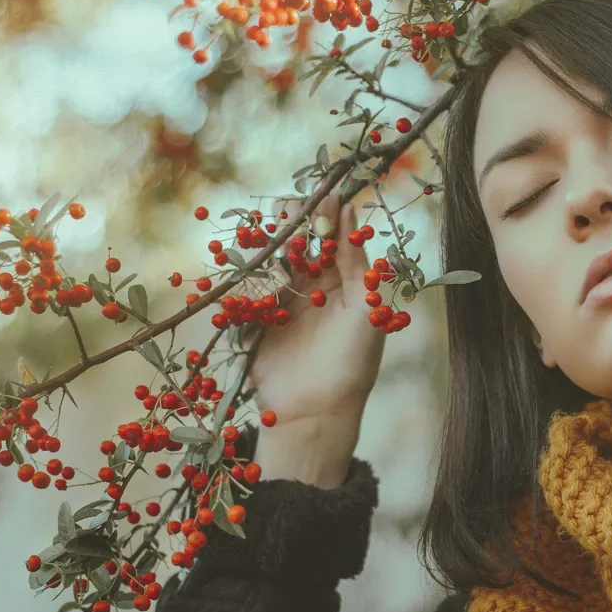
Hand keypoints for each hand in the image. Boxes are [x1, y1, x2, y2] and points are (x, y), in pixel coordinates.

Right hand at [242, 191, 385, 429]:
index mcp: (343, 281)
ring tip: (269, 238)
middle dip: (290, 222)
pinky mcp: (253, 318)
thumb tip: (352, 211)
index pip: (331, 235)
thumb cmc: (352, 364)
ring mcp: (280, 301)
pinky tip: (247, 271)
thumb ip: (357, 261)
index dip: (324, 213)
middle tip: (287, 212)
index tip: (321, 197)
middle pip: (295, 240)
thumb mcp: (366, 309)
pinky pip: (245, 288)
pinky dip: (244, 276)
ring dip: (266, 245)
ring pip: (268, 258)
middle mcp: (311, 286)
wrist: (315, 414)